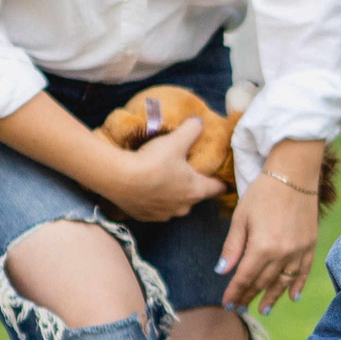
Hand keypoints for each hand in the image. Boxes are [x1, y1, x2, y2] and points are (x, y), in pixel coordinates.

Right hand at [97, 118, 225, 221]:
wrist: (119, 178)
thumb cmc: (153, 161)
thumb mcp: (176, 140)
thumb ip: (192, 130)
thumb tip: (199, 122)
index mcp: (195, 190)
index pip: (217, 188)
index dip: (220, 181)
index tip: (221, 177)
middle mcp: (183, 208)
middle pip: (194, 197)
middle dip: (192, 186)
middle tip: (186, 172)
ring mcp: (163, 215)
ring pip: (174, 205)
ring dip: (172, 195)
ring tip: (163, 179)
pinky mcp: (144, 217)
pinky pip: (154, 209)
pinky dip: (153, 200)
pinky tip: (146, 188)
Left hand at [219, 147, 322, 313]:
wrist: (294, 174)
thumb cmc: (263, 193)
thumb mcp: (241, 218)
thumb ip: (233, 247)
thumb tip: (222, 271)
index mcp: (262, 248)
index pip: (245, 278)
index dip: (234, 292)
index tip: (227, 304)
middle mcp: (283, 254)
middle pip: (263, 282)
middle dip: (249, 296)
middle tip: (240, 308)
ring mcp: (299, 251)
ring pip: (283, 282)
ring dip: (272, 297)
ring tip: (263, 309)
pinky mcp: (311, 245)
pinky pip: (304, 272)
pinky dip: (297, 285)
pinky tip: (292, 297)